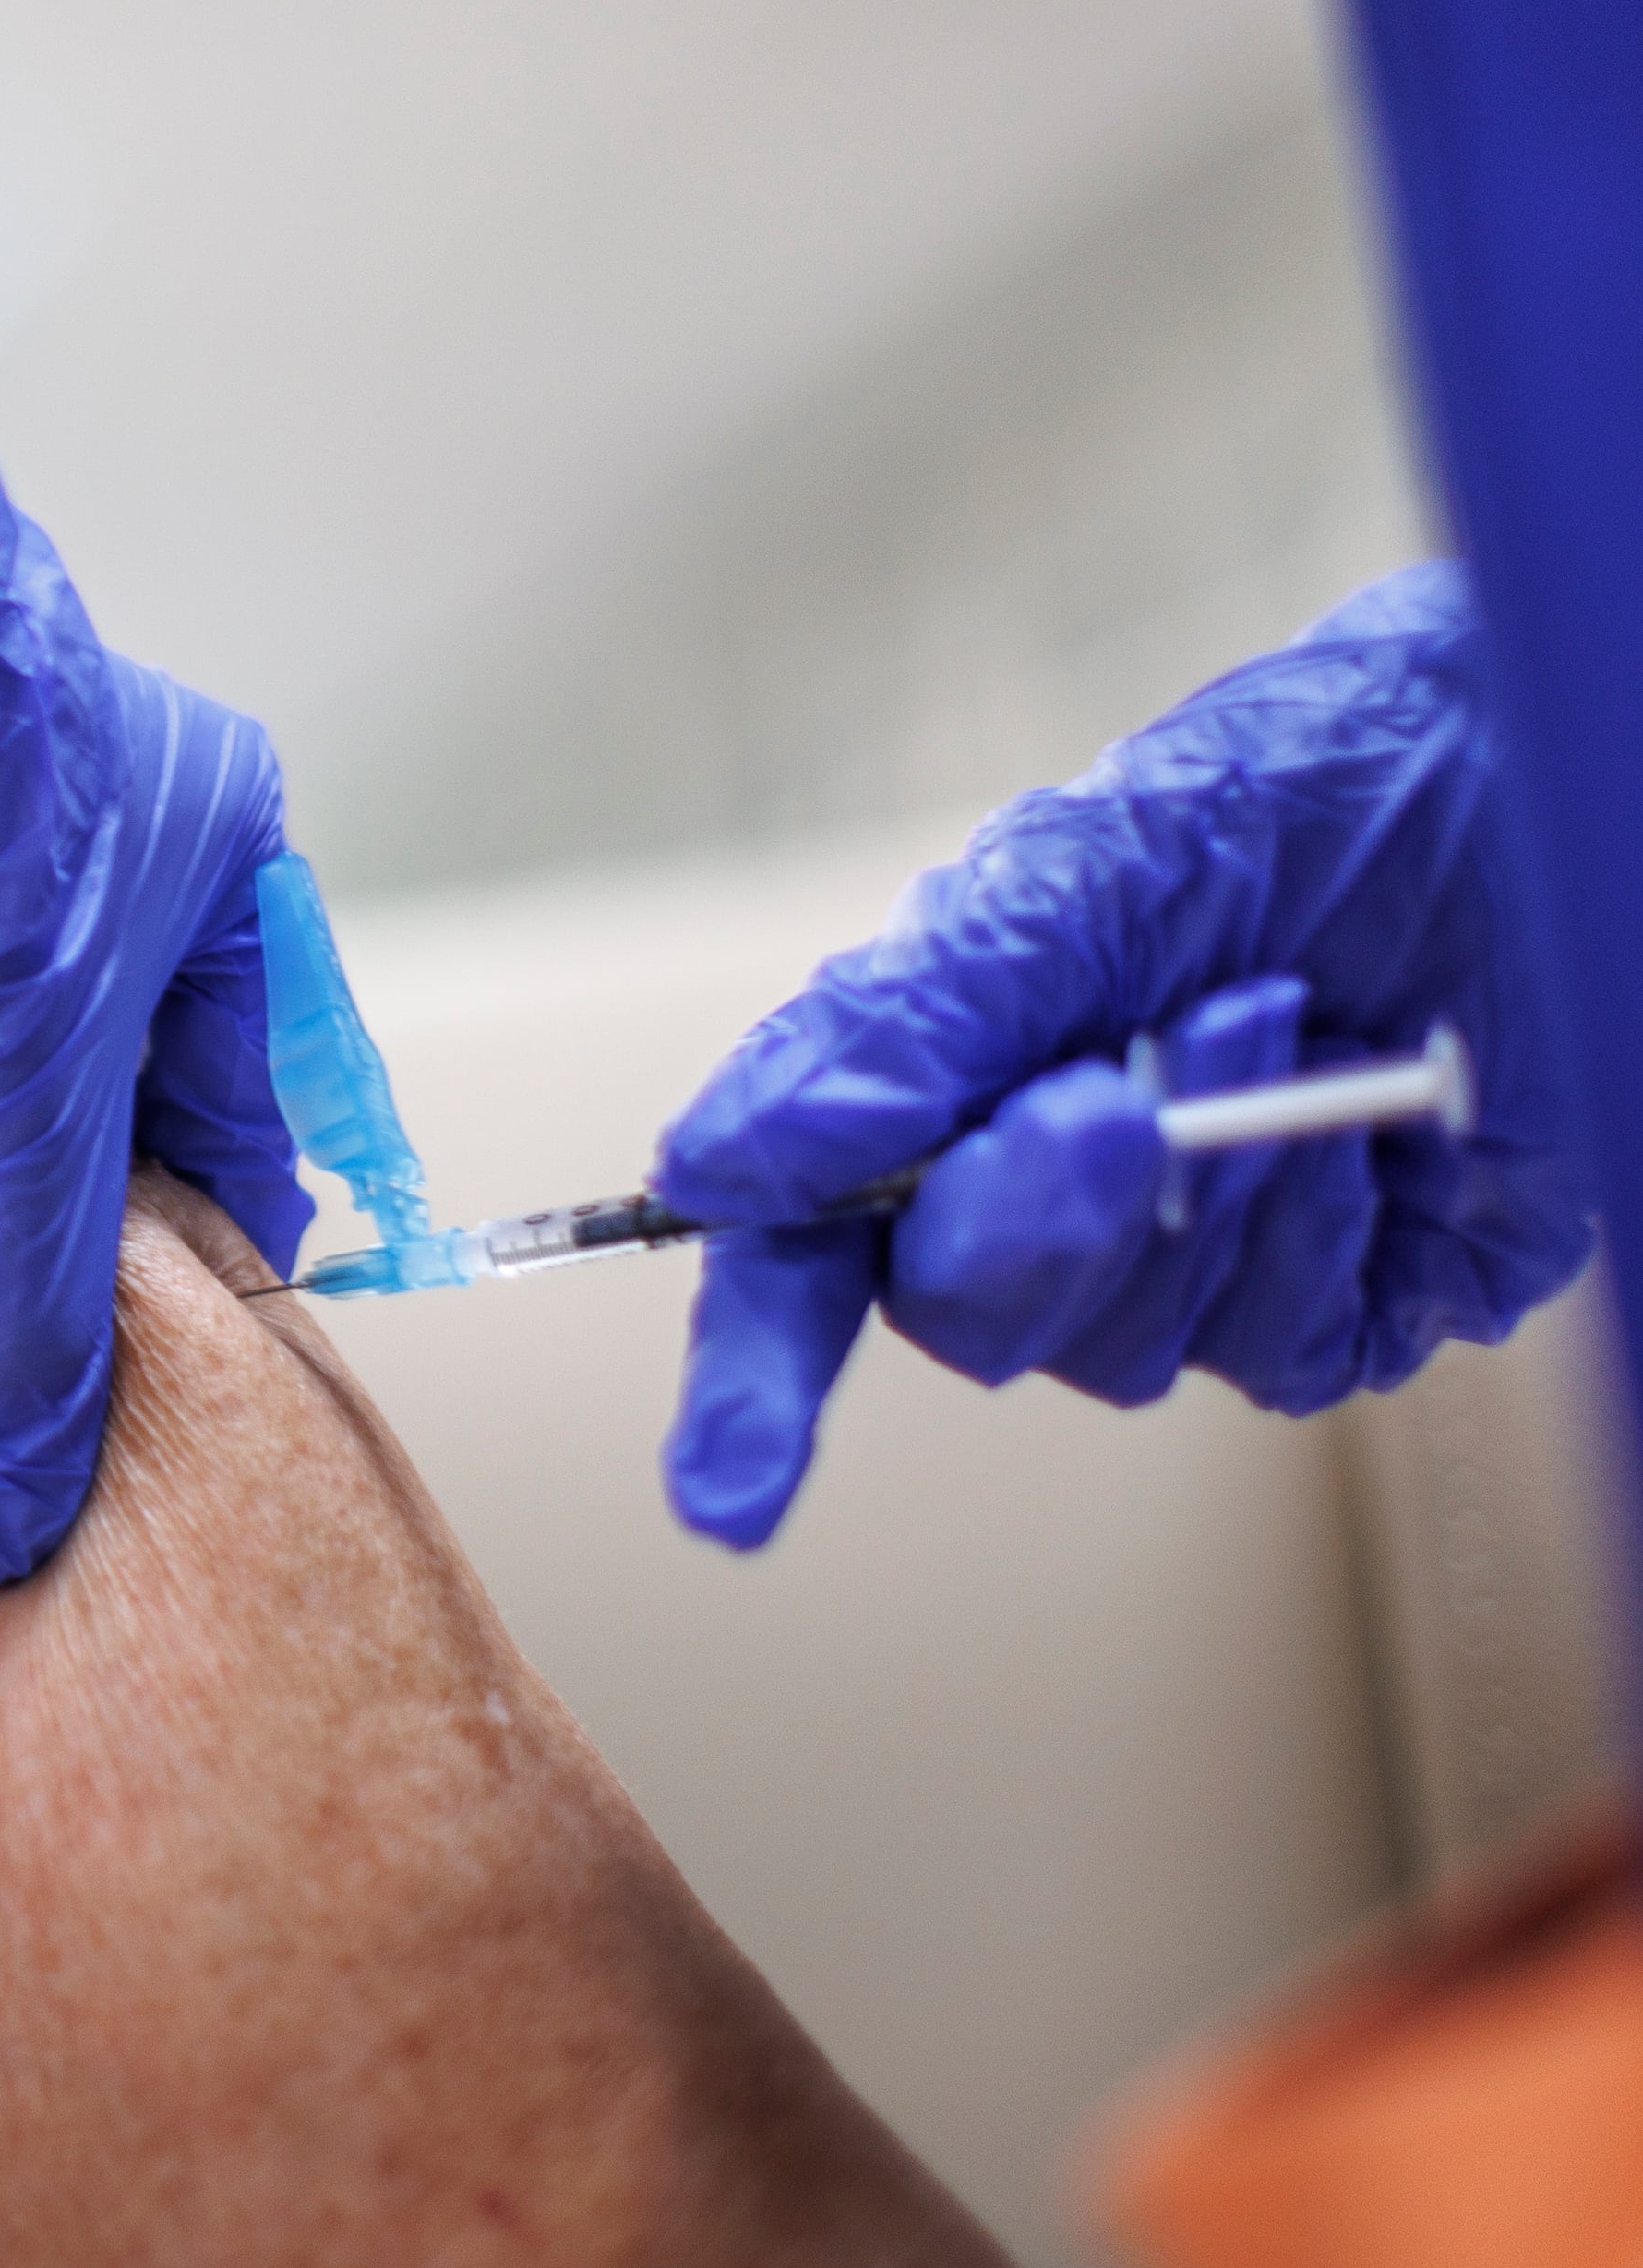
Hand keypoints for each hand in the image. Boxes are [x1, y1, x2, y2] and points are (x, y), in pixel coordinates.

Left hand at [0, 315, 310, 1584]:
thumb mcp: (5, 1082)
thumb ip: (19, 1305)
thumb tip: (5, 1504)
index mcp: (222, 873)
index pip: (259, 1113)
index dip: (216, 1264)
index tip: (165, 1405)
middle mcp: (105, 854)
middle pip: (101, 1102)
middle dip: (48, 1233)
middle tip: (3, 1388)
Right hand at [651, 564, 1592, 1548]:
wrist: (1547, 778)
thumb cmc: (1322, 783)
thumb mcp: (1080, 868)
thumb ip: (901, 1025)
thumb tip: (719, 1165)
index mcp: (951, 1075)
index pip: (810, 1253)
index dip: (758, 1375)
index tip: (726, 1489)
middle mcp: (1059, 1181)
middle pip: (964, 1313)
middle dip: (1024, 1218)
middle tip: (1109, 1095)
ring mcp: (1204, 1252)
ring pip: (1120, 1350)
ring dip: (1194, 1192)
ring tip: (1278, 1020)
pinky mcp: (1350, 1297)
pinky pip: (1283, 1354)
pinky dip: (1312, 1231)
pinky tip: (1359, 1112)